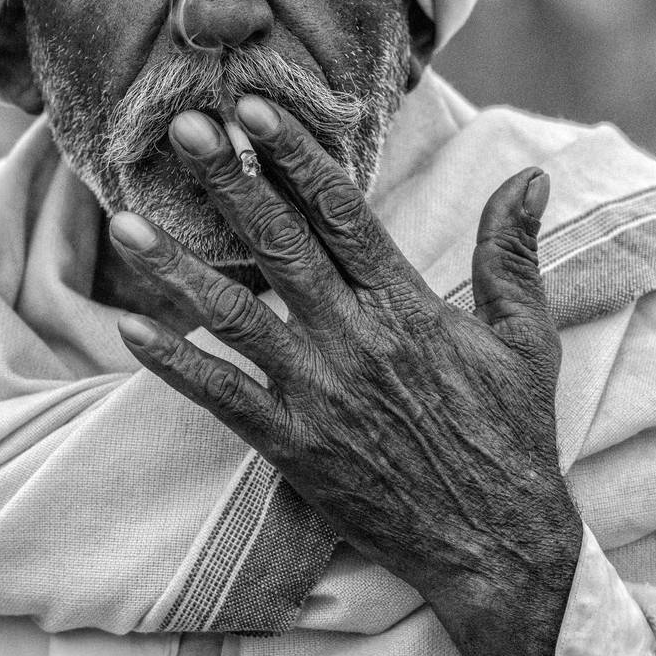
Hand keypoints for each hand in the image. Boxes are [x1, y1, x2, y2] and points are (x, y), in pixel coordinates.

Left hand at [110, 96, 583, 655]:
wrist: (494, 546)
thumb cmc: (510, 436)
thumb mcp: (526, 341)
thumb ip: (512, 254)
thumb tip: (532, 176)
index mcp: (408, 307)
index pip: (343, 213)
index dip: (294, 157)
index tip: (253, 110)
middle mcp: (356, 340)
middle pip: (279, 245)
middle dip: (227, 182)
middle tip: (181, 129)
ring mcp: (318, 394)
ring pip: (233, 316)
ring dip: (175, 267)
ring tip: (123, 220)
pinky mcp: (291, 445)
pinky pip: (221, 397)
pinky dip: (174, 364)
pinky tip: (128, 330)